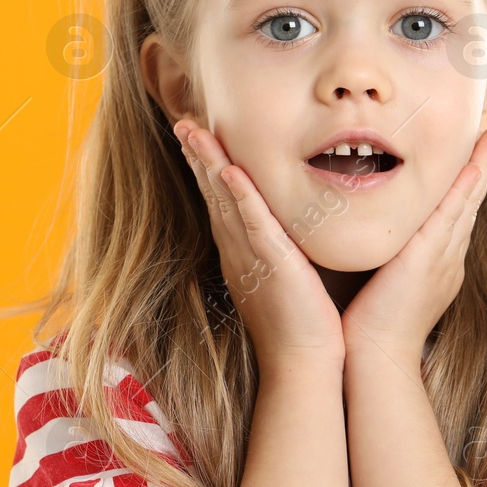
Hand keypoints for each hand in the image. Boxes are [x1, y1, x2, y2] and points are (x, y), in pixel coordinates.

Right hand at [175, 118, 346, 364]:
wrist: (303, 364)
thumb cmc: (303, 326)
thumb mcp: (287, 278)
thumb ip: (284, 251)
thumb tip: (293, 230)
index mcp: (242, 253)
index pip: (221, 202)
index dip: (208, 168)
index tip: (199, 137)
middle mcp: (238, 251)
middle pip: (212, 194)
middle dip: (197, 156)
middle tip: (183, 122)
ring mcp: (250, 257)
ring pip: (223, 201)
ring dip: (208, 163)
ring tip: (193, 130)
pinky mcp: (271, 264)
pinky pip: (252, 223)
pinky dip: (239, 195)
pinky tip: (230, 169)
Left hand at [340, 115, 486, 366]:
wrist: (375, 357)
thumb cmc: (371, 326)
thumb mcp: (384, 281)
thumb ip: (386, 257)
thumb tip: (379, 240)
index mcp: (437, 261)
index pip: (457, 213)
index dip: (470, 182)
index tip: (479, 156)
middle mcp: (447, 256)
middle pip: (471, 201)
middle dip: (484, 164)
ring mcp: (443, 256)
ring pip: (468, 201)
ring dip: (483, 164)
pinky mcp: (430, 258)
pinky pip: (454, 215)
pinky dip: (468, 188)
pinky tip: (479, 164)